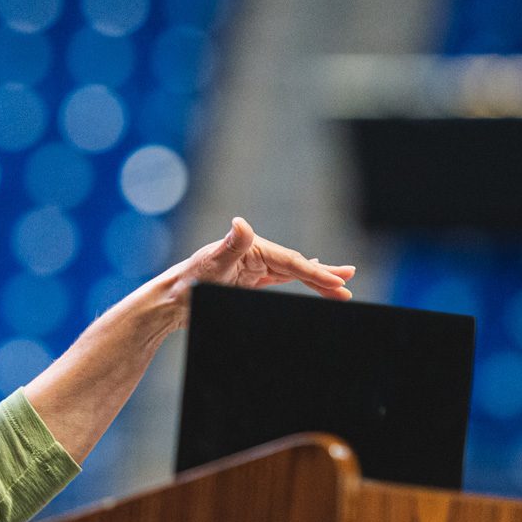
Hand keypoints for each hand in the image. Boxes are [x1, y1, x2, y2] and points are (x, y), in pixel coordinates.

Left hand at [174, 216, 354, 299]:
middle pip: (298, 266)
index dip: (317, 272)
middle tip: (349, 284)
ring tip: (341, 287)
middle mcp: (256, 255)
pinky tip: (313, 280)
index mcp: (252, 248)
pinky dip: (300, 280)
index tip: (338, 282)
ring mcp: (254, 268)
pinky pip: (282, 279)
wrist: (173, 299)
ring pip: (293, 273)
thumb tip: (240, 223)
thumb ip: (230, 244)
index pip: (292, 262)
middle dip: (325, 276)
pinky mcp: (249, 281)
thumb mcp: (211, 264)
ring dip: (317, 280)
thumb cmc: (190, 281)